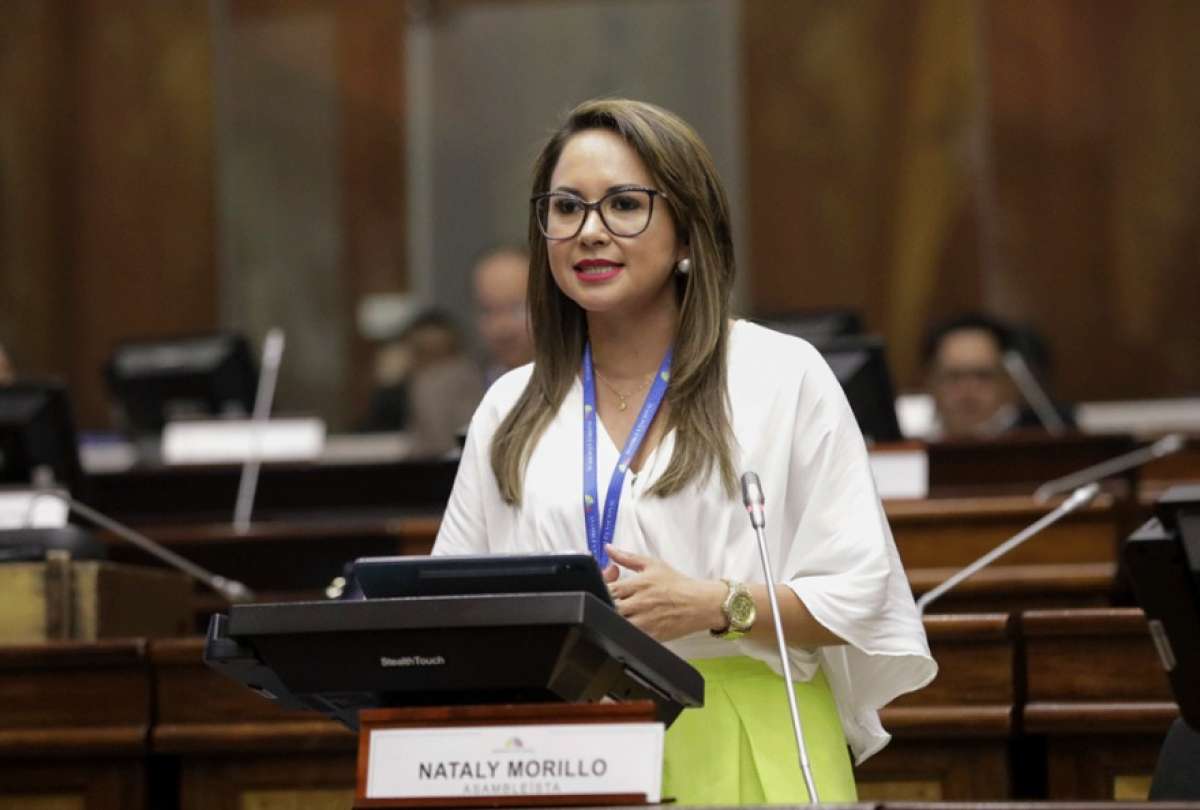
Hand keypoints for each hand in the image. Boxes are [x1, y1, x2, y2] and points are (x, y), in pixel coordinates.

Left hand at [605, 545, 725, 641]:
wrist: (701, 603)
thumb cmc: (677, 584)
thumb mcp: (652, 564)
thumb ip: (627, 557)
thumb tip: (608, 548)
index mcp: (638, 584)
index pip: (607, 588)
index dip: (599, 589)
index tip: (601, 589)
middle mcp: (639, 603)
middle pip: (608, 608)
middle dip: (603, 605)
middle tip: (606, 604)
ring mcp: (644, 621)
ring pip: (616, 624)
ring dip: (612, 620)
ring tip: (614, 616)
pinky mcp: (651, 636)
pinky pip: (630, 638)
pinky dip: (624, 634)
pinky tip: (626, 628)